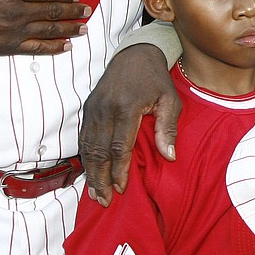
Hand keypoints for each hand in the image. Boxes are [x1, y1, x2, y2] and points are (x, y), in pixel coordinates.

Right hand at [0, 0, 90, 55]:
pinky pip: (36, 48)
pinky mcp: (7, 47)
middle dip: (73, 11)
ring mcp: (12, 31)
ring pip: (48, 30)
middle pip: (52, 10)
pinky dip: (53, 47)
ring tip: (84, 28)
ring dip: (69, 29)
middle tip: (87, 9)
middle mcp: (15, 11)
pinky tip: (66, 46)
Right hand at [80, 44, 180, 205]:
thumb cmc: (156, 79)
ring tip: (95, 193)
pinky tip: (90, 173)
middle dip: (101, 178)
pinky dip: (86, 157)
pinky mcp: (89, 107)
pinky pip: (84, 137)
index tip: (121, 188)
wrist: (135, 54)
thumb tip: (168, 156)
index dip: (119, 170)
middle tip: (105, 200)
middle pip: (99, 151)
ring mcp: (94, 107)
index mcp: (127, 107)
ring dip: (91, 172)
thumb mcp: (170, 100)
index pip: (119, 146)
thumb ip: (168, 128)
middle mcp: (106, 108)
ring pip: (88, 147)